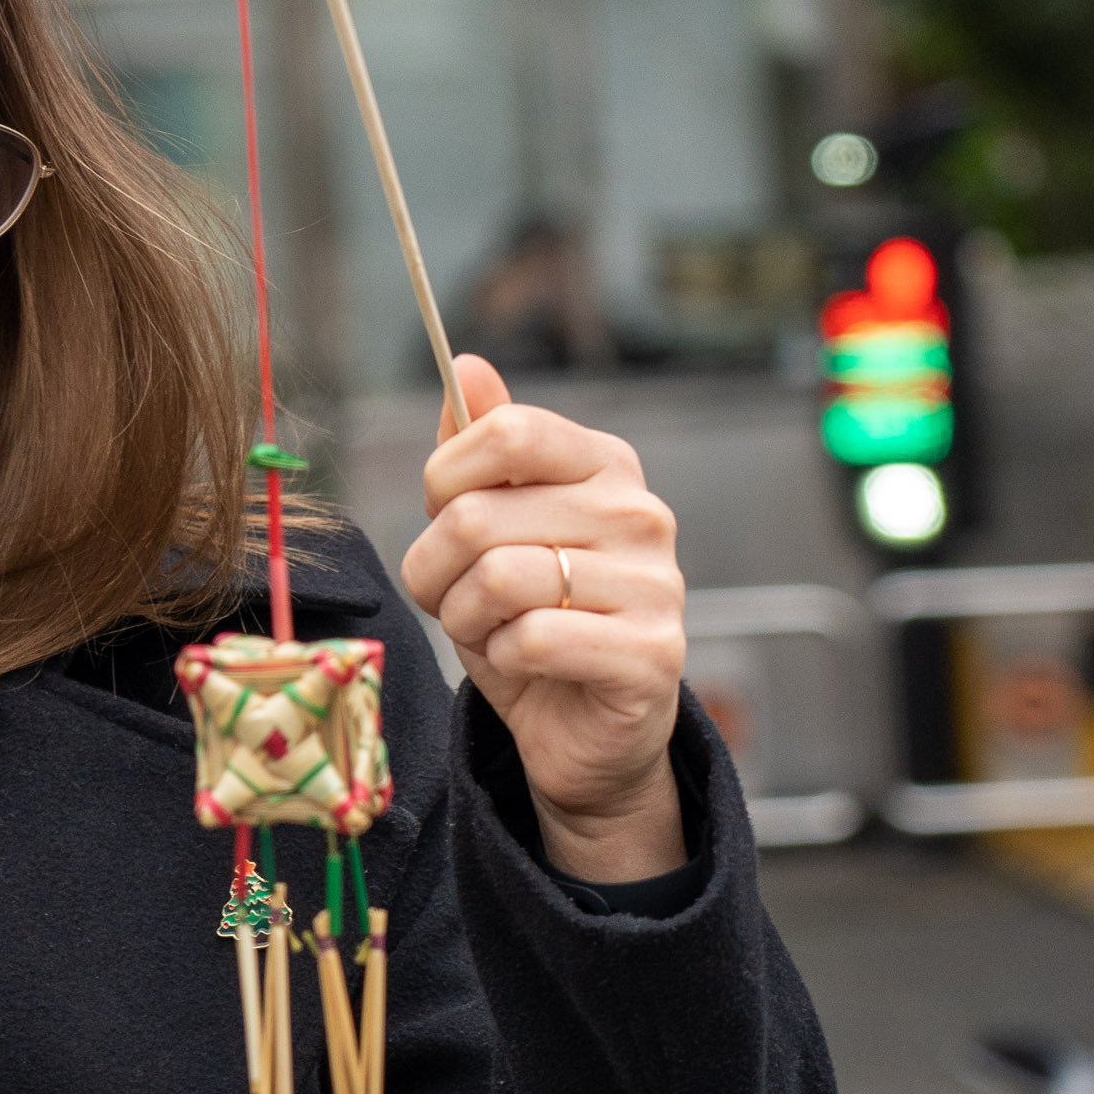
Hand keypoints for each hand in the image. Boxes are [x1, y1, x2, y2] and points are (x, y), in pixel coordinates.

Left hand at [398, 356, 687, 884]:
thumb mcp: (489, 529)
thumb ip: (477, 449)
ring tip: (488, 632)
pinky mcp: (653, 652)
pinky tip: (526, 665)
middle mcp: (639, 512)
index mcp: (603, 464)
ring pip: (498, 579)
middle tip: (456, 599)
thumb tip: (466, 363)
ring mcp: (656, 582)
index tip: (446, 520)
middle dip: (437, 569)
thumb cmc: (528, 619)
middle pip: (479, 515)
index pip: (506, 430)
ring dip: (464, 619)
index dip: (445, 480)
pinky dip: (503, 659)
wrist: (581, 729)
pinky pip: (531, 639)